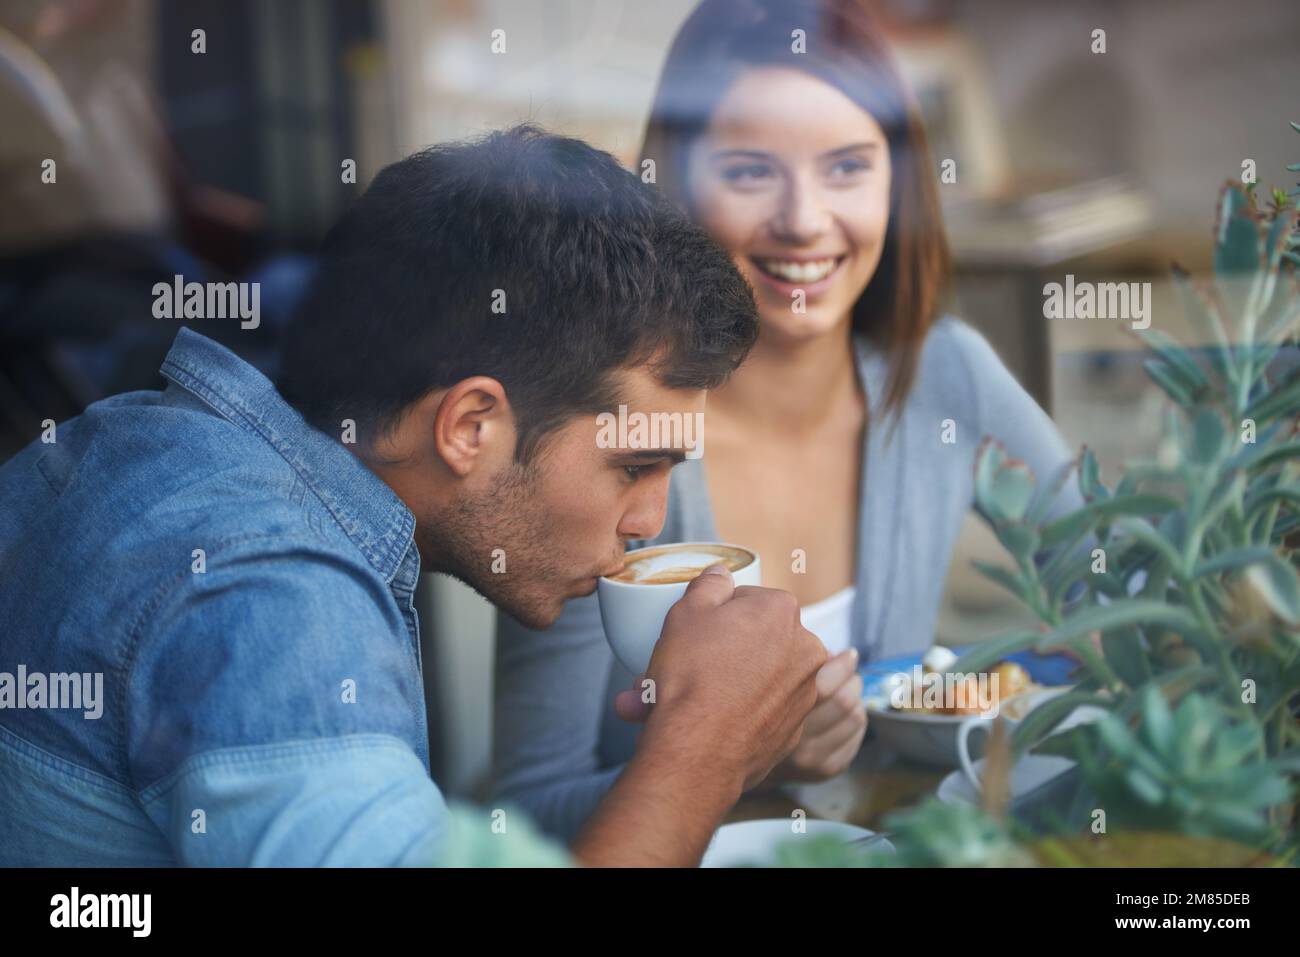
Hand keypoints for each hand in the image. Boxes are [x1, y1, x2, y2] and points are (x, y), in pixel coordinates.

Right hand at [630, 565, 826, 792]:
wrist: (698, 750)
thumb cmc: (692, 677)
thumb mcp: (686, 612)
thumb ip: (709, 585)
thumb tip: (720, 574)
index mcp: (781, 611)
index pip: (747, 600)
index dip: (716, 617)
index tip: (697, 634)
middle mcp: (805, 648)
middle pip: (759, 639)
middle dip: (726, 651)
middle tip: (689, 666)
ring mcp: (805, 692)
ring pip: (760, 677)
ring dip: (730, 683)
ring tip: (690, 697)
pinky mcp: (796, 729)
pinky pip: (764, 711)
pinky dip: (742, 712)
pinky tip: (711, 720)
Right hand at [763, 648, 866, 783]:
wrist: (752, 759)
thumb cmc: (765, 709)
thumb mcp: (772, 685)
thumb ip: (801, 668)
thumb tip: (836, 656)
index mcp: (780, 718)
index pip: (825, 687)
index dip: (843, 665)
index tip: (849, 655)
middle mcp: (798, 744)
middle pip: (846, 701)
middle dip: (852, 681)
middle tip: (848, 675)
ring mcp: (815, 760)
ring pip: (857, 717)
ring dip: (856, 700)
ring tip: (842, 694)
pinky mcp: (829, 768)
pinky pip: (857, 734)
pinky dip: (854, 720)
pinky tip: (840, 716)